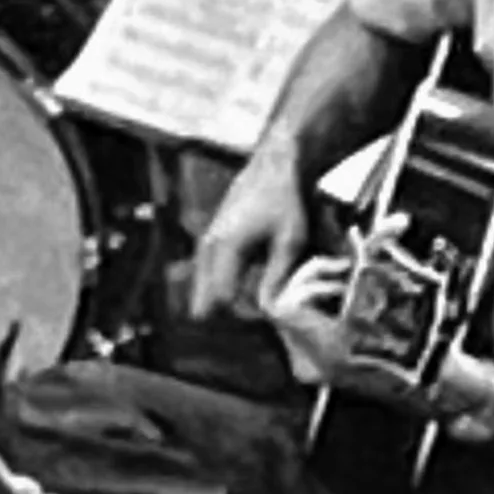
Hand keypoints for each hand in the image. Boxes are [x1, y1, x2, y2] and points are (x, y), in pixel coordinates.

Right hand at [190, 147, 312, 317]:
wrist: (273, 166)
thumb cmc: (284, 200)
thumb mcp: (290, 241)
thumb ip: (276, 276)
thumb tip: (268, 308)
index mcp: (227, 247)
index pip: (222, 297)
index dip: (240, 315)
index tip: (259, 322)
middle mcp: (210, 245)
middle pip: (204, 293)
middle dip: (222, 313)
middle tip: (243, 327)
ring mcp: (208, 239)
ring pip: (202, 282)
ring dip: (216, 300)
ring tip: (236, 317)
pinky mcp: (212, 236)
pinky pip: (206, 270)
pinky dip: (215, 285)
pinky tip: (227, 297)